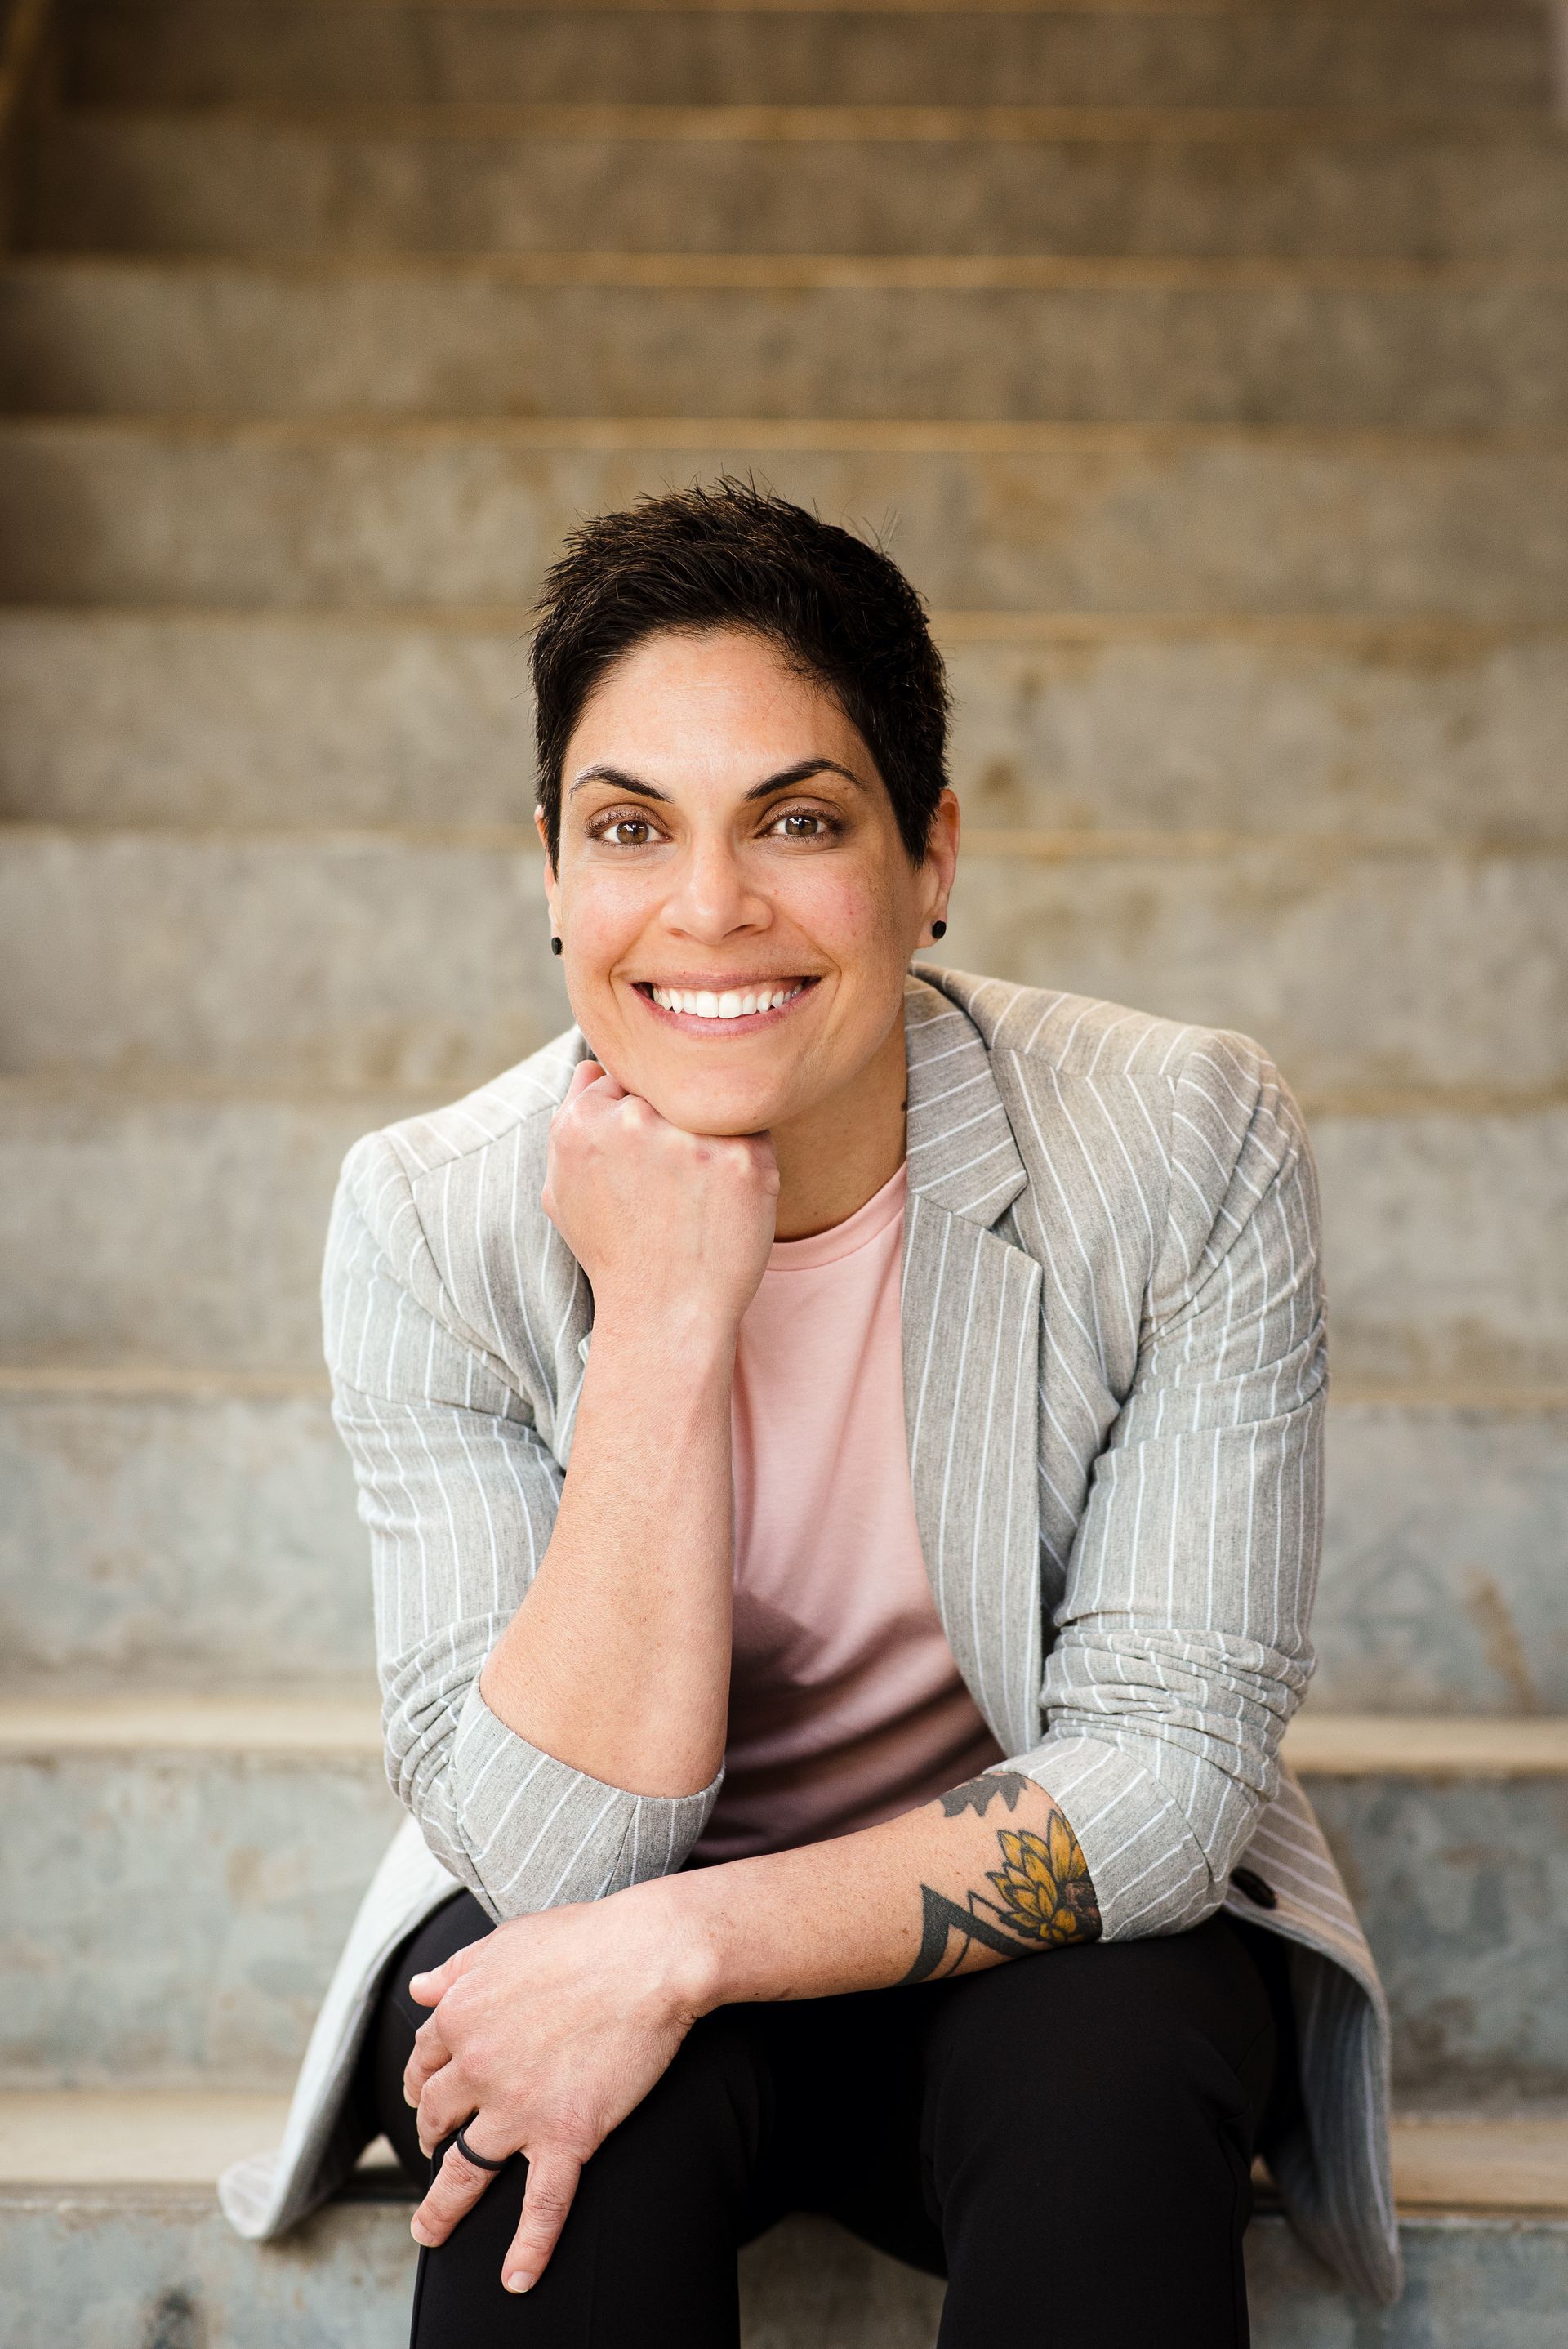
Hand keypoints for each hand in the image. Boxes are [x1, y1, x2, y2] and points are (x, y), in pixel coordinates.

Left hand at [402, 1879, 711, 2293]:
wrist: (650, 1956)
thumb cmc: (584, 1938)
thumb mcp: (506, 1941)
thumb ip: (458, 1969)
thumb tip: (420, 1989)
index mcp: (460, 2017)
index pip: (424, 2060)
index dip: (422, 2081)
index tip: (425, 2095)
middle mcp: (478, 2067)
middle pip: (437, 2116)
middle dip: (430, 2135)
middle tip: (435, 2147)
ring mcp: (520, 2108)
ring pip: (466, 2172)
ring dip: (442, 2209)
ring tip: (429, 2232)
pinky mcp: (567, 2135)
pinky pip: (543, 2205)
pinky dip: (529, 2247)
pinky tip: (516, 2278)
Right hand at [542, 1060, 777, 1338]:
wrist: (666, 1314)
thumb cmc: (614, 1254)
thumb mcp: (564, 1191)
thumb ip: (570, 1119)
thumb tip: (593, 1064)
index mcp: (580, 1124)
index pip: (622, 1078)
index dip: (638, 1118)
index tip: (642, 1163)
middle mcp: (632, 1122)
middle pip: (668, 1087)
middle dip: (674, 1122)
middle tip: (673, 1182)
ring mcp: (691, 1138)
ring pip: (712, 1105)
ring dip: (712, 1136)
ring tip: (698, 1195)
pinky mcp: (745, 1158)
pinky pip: (754, 1131)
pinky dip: (746, 1162)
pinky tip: (725, 1203)